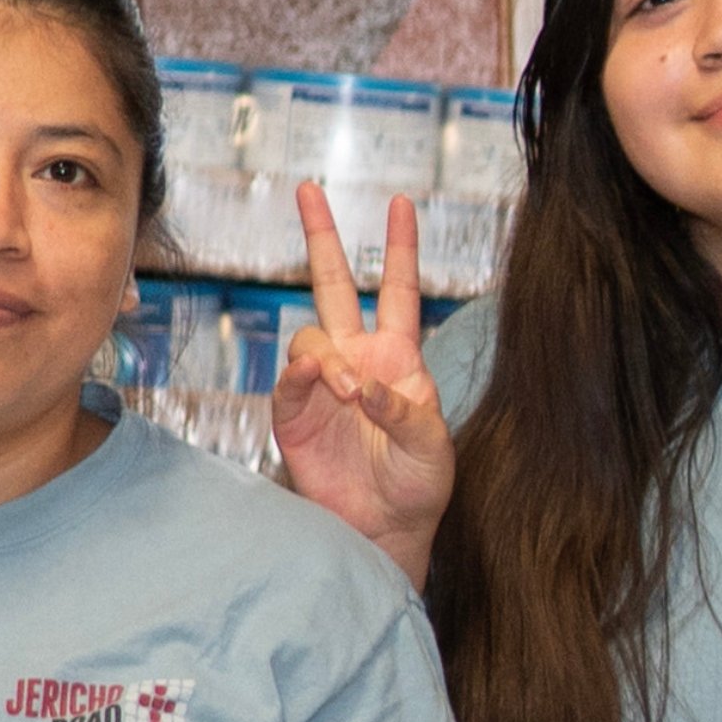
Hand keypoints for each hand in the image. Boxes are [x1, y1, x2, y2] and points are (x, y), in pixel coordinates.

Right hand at [271, 182, 453, 590]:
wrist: (385, 531)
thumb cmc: (418, 486)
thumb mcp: (432, 447)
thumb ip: (405, 411)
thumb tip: (364, 387)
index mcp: (399, 358)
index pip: (401, 290)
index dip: (402, 247)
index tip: (402, 203)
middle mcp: (357, 360)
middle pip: (335, 285)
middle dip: (321, 237)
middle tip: (308, 190)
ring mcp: (323, 385)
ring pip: (310, 338)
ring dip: (327, 358)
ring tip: (347, 393)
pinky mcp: (295, 415)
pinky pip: (289, 382)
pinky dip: (303, 377)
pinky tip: (322, 386)